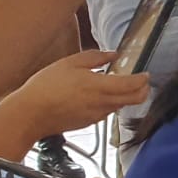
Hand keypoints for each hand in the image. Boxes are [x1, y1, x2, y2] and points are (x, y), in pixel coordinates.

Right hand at [0, 50, 149, 142]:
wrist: (31, 114)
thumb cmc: (46, 86)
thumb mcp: (69, 63)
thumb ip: (95, 57)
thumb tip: (113, 54)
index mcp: (100, 86)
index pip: (133, 85)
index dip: (143, 80)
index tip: (146, 74)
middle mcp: (103, 103)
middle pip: (135, 99)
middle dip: (143, 90)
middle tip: (141, 82)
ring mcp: (98, 115)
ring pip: (121, 106)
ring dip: (126, 96)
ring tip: (118, 85)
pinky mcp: (90, 122)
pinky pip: (107, 112)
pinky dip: (110, 103)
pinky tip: (99, 96)